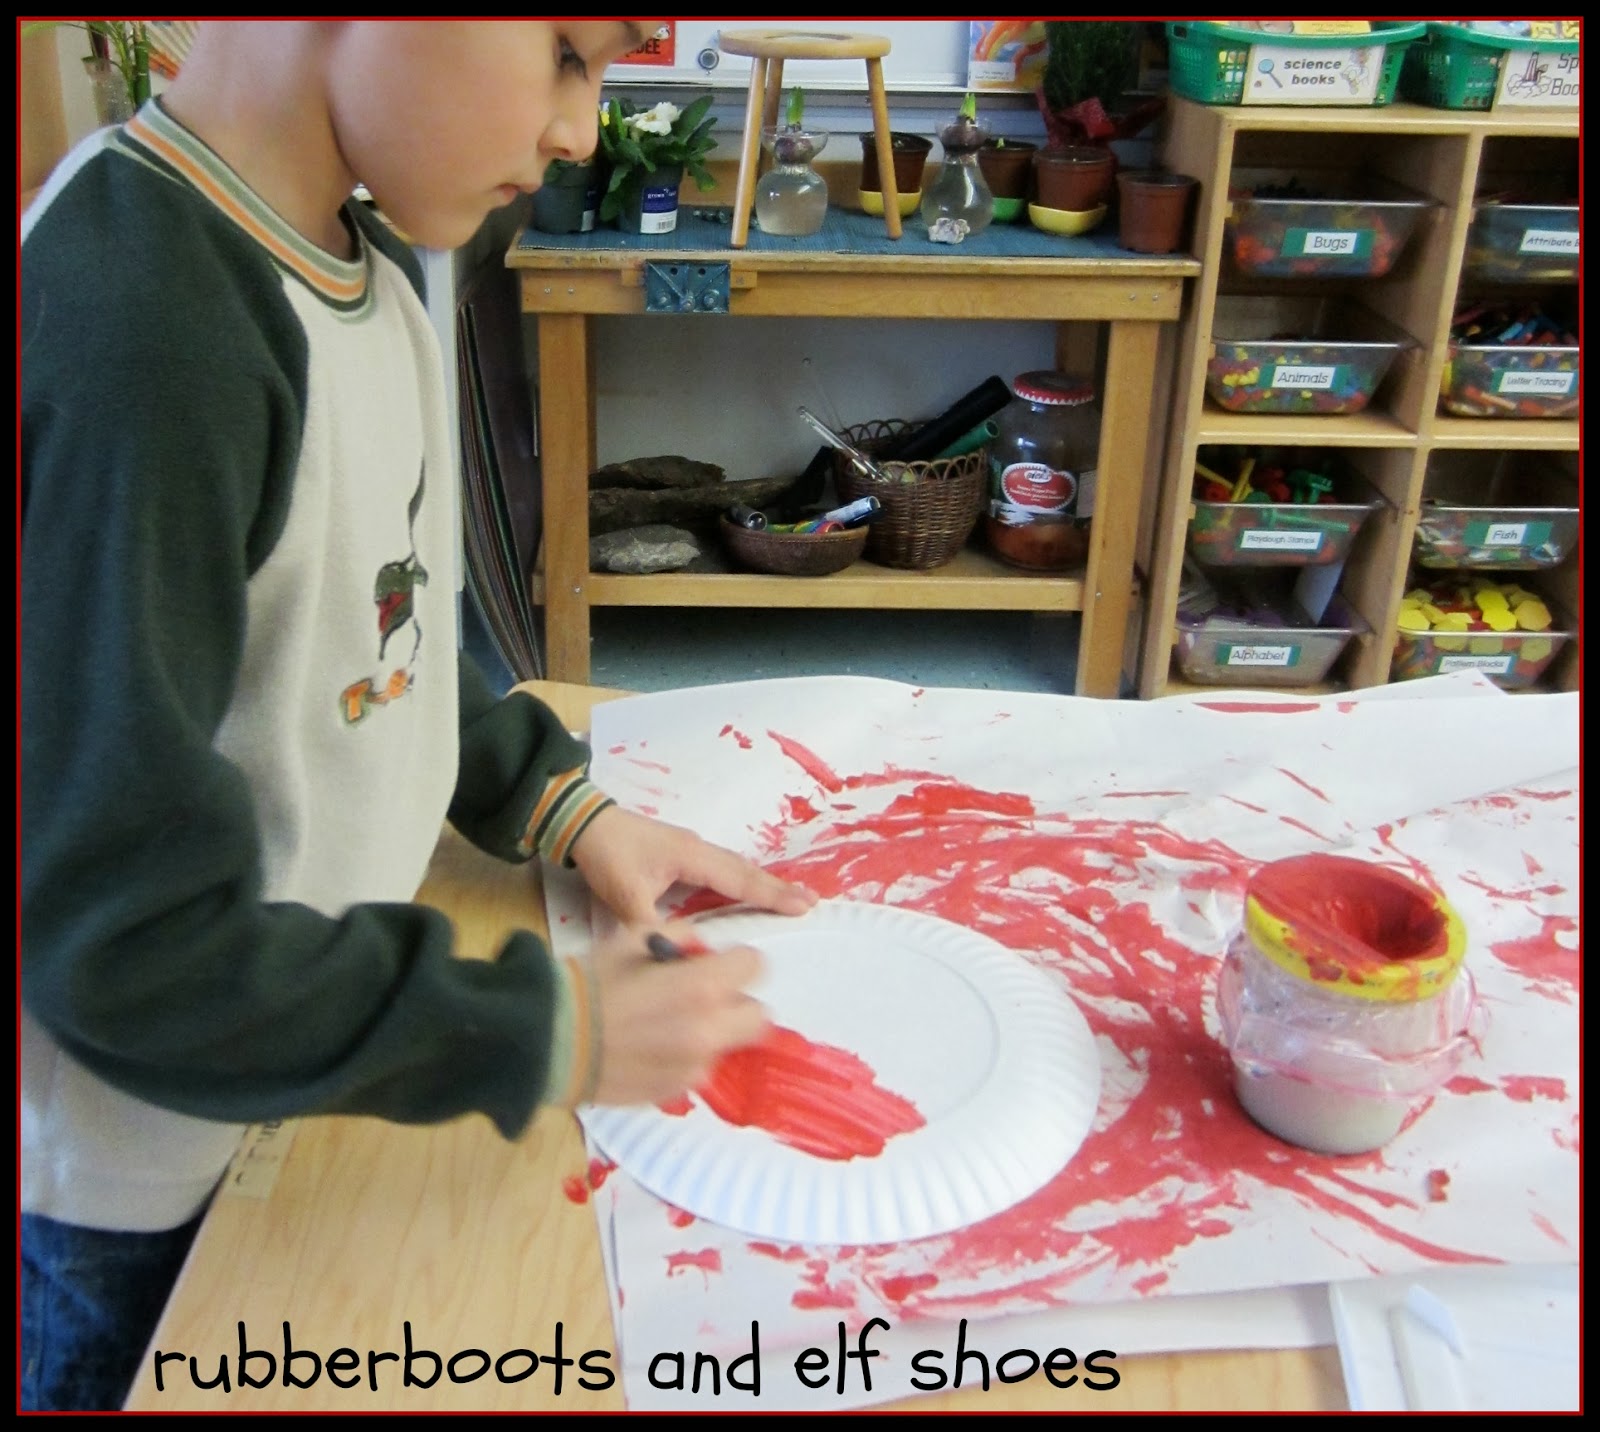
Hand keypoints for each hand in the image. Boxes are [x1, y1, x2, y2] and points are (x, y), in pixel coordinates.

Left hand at [570, 805, 816, 924]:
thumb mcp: (624, 896)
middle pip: (745, 871)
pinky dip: (739, 881)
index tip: (804, 905)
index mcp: (692, 857)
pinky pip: (720, 869)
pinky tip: (743, 891)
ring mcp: (689, 849)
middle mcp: (698, 849)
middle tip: (810, 901)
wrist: (582, 822)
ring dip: (760, 884)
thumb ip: (650, 928)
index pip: (740, 880)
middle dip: (777, 888)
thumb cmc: (607, 854)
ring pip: (734, 868)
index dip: (772, 895)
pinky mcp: (678, 853)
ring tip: (787, 898)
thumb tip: (671, 958)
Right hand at [586, 921, 768, 1105]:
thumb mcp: (633, 938)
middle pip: (759, 1016)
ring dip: (712, 1031)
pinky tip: (652, 1048)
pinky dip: (687, 1056)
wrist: (551, 1040)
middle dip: (738, 1001)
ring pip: (728, 1044)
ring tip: (669, 1025)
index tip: (716, 965)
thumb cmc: (590, 982)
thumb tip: (702, 950)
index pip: (755, 966)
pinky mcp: (678, 1090)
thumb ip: (681, 936)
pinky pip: (700, 1068)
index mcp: (702, 986)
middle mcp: (709, 1029)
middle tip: (707, 997)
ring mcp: (696, 1066)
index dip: (736, 961)